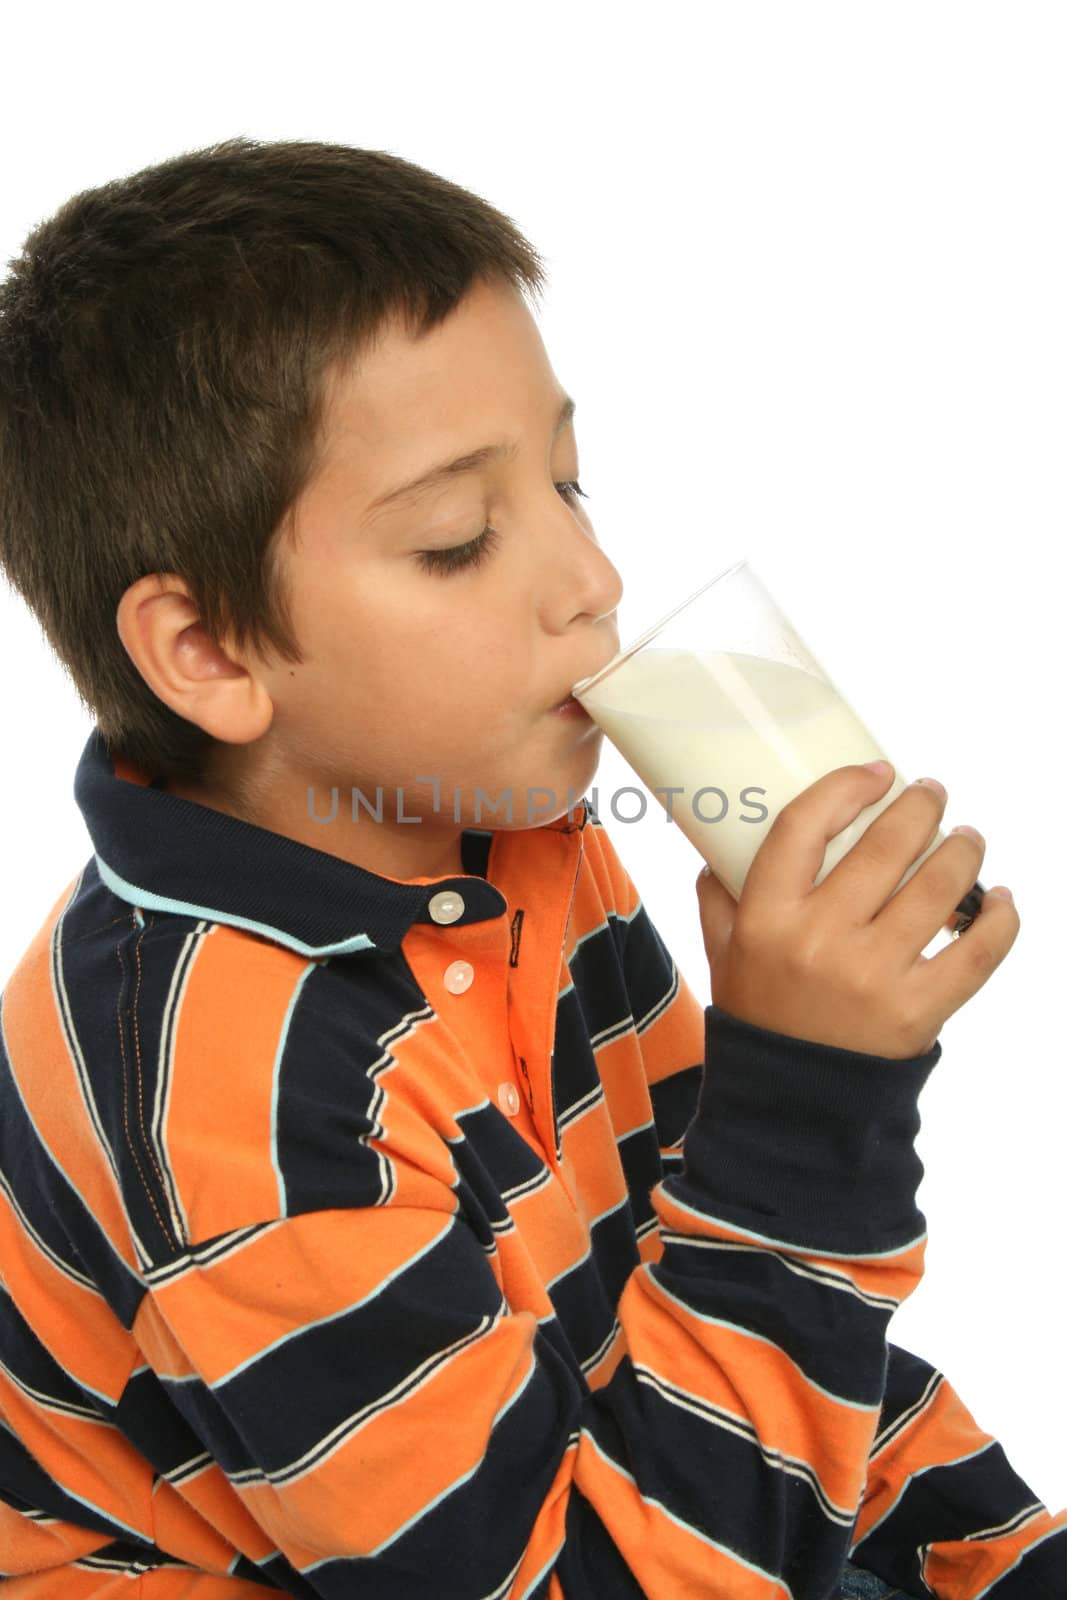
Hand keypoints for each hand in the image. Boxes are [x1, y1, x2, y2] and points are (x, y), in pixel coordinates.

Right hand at [695, 763, 1019, 1058]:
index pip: (804, 826)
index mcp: (766, 918)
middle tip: (932, 794)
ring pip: (939, 889)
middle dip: (922, 807)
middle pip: (885, 847)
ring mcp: (872, 976)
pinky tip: (1000, 900)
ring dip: (965, 851)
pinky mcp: (917, 1011)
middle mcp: (819, 940)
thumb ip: (719, 897)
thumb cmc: (760, 1015)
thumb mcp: (722, 954)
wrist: (792, 1105)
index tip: (877, 771)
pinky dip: (1000, 919)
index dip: (846, 787)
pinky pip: (976, 952)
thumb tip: (720, 844)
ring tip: (968, 839)